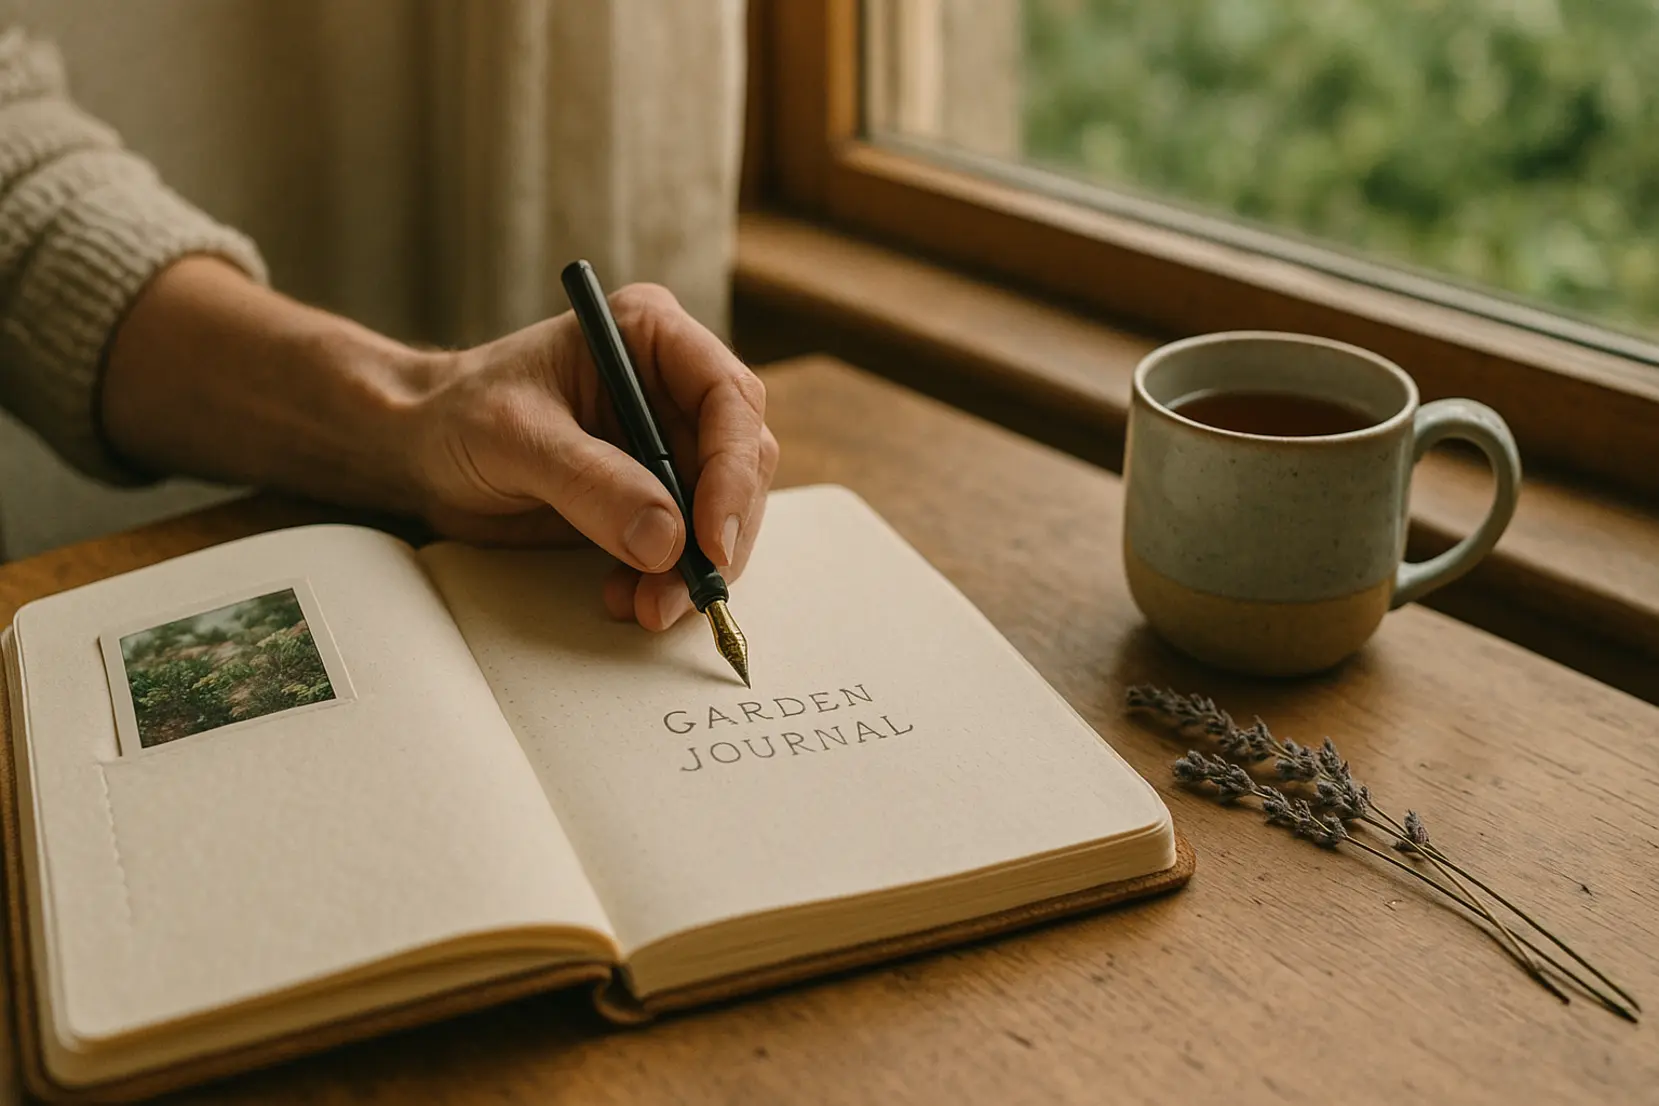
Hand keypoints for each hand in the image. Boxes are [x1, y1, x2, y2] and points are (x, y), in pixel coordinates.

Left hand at [409, 284, 779, 629]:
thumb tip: (667, 541)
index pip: (729, 399)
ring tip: (647, 607)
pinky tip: (628, 598)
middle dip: (717, 534)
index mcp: (651, 336)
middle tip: (683, 592)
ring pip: (722, 510)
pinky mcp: (654, 492)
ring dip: (695, 569)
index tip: (710, 537)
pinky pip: (688, 542)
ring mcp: (669, 441)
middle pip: (740, 462)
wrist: (421, 449)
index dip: (732, 470)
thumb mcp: (517, 438)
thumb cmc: (458, 413)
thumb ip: (592, 483)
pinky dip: (668, 580)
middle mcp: (674, 385)